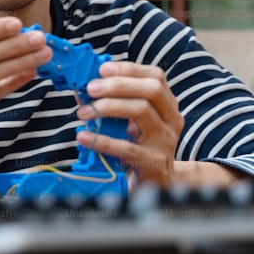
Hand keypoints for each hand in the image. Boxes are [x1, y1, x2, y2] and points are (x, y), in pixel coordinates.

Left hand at [75, 61, 182, 185]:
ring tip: (84, 113)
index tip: (103, 69)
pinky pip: (126, 147)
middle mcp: (171, 120)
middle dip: (118, 84)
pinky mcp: (154, 162)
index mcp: (167, 105)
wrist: (156, 184)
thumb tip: (83, 89)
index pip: (155, 76)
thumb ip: (114, 104)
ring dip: (108, 107)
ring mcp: (165, 141)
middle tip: (90, 89)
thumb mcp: (131, 123)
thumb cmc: (139, 147)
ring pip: (141, 111)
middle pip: (151, 90)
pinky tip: (84, 137)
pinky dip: (102, 140)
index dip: (129, 69)